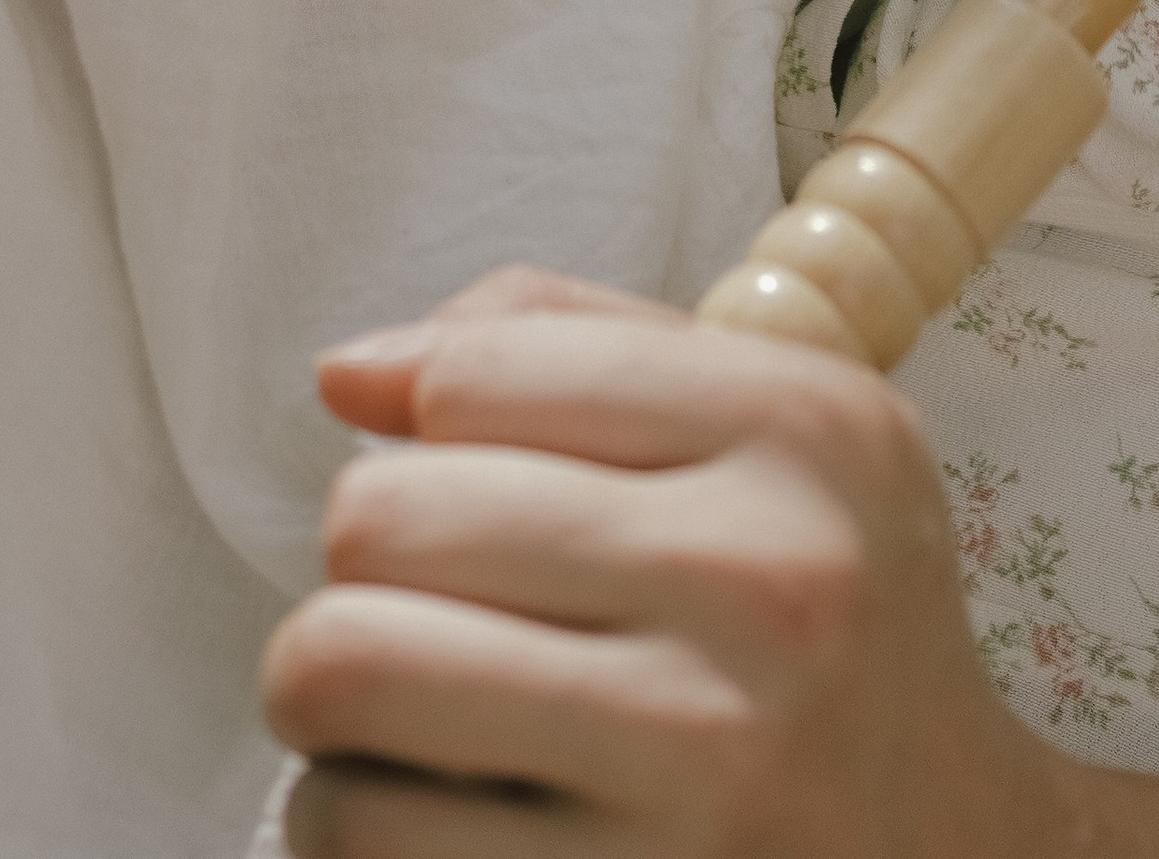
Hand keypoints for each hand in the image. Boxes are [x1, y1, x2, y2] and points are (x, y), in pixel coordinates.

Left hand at [263, 268, 1080, 858]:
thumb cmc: (823, 632)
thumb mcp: (766, 439)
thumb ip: (562, 348)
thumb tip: (347, 374)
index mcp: (804, 430)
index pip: (472, 374)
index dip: (421, 432)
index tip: (465, 490)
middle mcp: (768, 583)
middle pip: (383, 518)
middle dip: (364, 572)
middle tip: (425, 614)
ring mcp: (705, 762)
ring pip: (342, 672)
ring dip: (335, 707)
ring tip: (406, 717)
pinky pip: (359, 830)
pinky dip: (352, 822)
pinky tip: (441, 815)